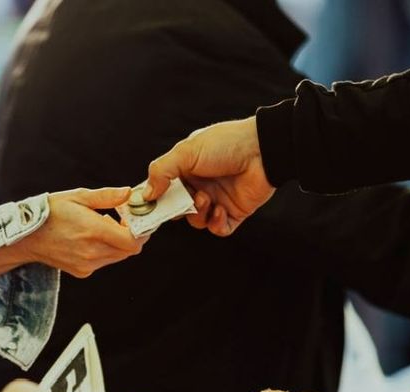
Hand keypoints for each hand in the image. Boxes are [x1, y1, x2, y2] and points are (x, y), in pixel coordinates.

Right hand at [0, 187, 146, 288]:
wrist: (25, 237)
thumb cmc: (50, 212)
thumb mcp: (77, 197)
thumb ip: (106, 197)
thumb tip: (127, 193)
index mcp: (93, 231)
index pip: (133, 241)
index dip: (140, 231)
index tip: (135, 219)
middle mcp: (92, 251)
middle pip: (129, 250)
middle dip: (131, 235)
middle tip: (121, 220)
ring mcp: (87, 264)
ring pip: (118, 257)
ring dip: (118, 243)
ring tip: (102, 227)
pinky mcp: (83, 271)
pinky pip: (104, 262)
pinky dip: (105, 251)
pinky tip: (90, 238)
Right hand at [146, 117, 272, 236]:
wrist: (262, 150)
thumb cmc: (225, 144)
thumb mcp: (186, 152)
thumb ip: (162, 171)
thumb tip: (147, 194)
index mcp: (187, 170)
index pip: (165, 190)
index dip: (156, 199)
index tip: (147, 206)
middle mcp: (201, 185)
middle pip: (179, 209)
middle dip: (176, 210)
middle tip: (178, 205)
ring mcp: (218, 200)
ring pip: (197, 221)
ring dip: (198, 214)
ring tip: (206, 198)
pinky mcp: (234, 212)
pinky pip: (219, 229)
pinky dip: (215, 224)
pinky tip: (219, 210)